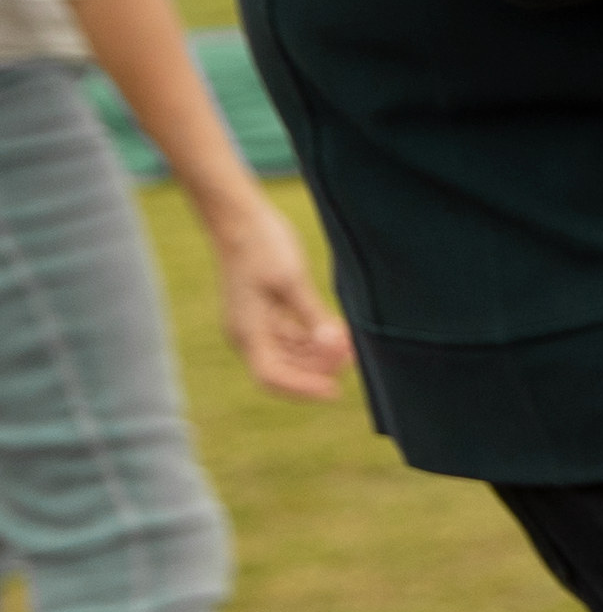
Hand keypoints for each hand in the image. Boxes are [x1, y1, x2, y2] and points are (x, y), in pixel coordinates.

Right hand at [206, 195, 351, 402]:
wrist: (240, 220)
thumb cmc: (263, 247)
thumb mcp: (291, 281)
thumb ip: (311, 316)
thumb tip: (331, 347)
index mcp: (247, 333)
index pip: (272, 376)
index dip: (303, 387)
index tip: (335, 391)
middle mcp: (247, 334)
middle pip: (282, 368)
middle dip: (316, 370)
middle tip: (353, 361)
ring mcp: (253, 324)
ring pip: (287, 353)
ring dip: (316, 354)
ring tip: (350, 348)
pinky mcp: (263, 311)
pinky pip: (287, 335)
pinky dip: (310, 338)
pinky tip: (336, 335)